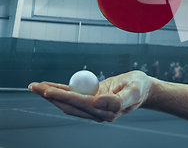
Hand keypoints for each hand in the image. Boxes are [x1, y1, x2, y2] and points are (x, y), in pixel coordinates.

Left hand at [29, 70, 151, 122]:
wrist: (143, 89)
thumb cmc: (140, 88)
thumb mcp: (133, 91)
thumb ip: (118, 100)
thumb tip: (98, 102)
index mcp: (107, 111)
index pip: (80, 103)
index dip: (63, 96)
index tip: (48, 90)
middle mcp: (97, 112)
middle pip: (69, 105)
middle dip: (50, 96)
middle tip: (34, 86)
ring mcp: (93, 107)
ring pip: (67, 102)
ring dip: (51, 94)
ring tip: (35, 86)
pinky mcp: (91, 100)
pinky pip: (73, 96)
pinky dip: (60, 91)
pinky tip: (49, 87)